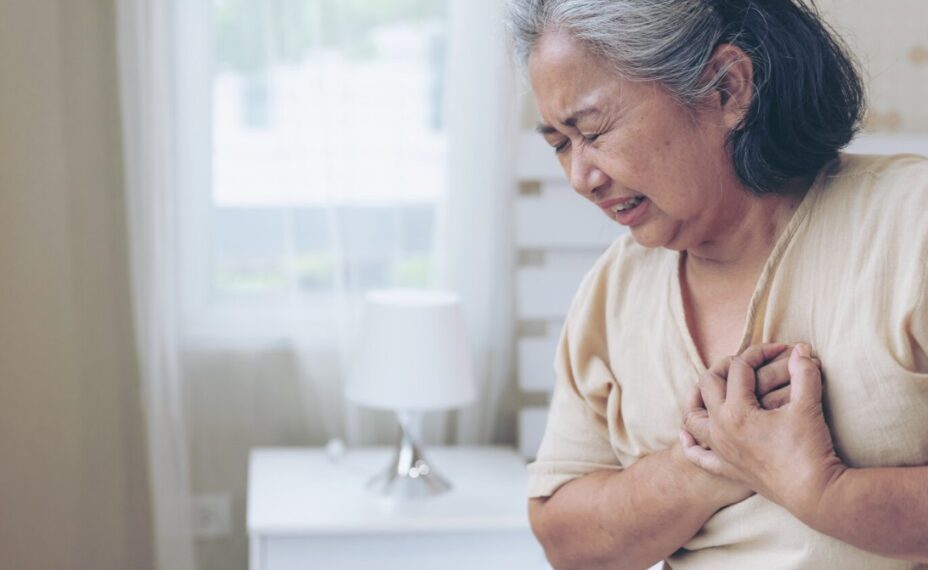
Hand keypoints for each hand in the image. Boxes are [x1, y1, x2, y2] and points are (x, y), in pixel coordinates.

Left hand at [681, 344, 846, 521]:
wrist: (814, 494)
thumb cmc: (810, 449)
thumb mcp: (808, 407)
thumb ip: (804, 374)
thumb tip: (801, 349)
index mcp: (737, 411)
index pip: (739, 368)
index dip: (759, 353)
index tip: (781, 350)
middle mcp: (720, 428)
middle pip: (708, 384)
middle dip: (725, 366)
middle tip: (746, 362)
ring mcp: (720, 450)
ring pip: (693, 417)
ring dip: (697, 398)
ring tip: (712, 388)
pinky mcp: (727, 469)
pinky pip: (698, 456)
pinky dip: (690, 443)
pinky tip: (687, 434)